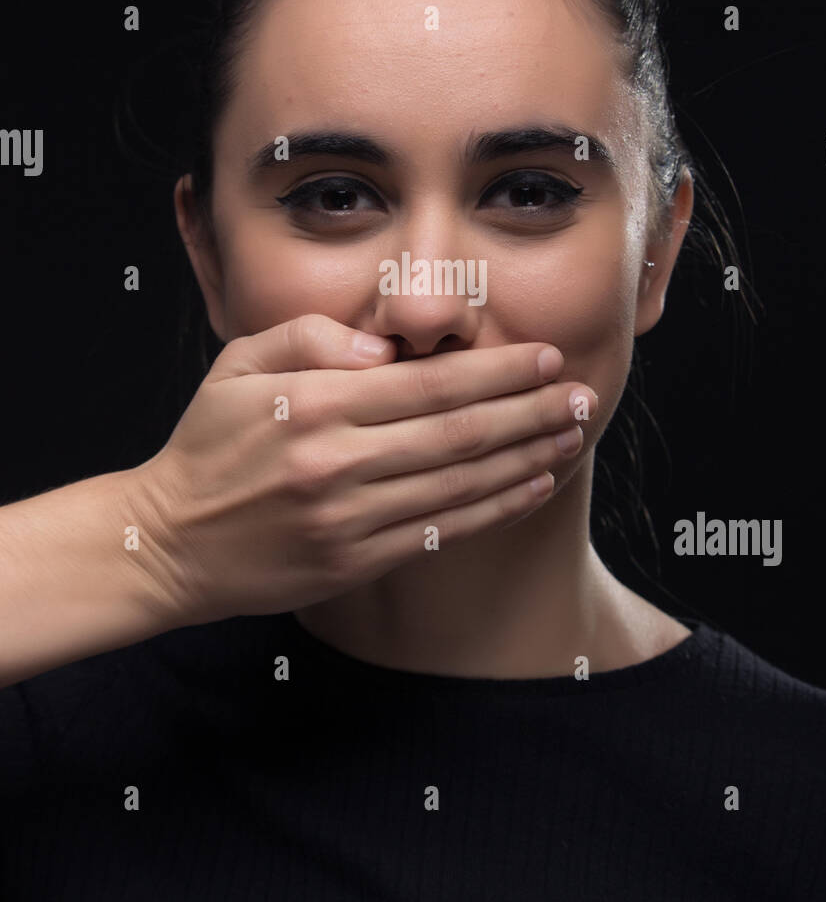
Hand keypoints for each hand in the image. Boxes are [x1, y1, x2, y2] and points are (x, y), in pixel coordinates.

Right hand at [128, 314, 596, 624]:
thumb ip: (309, 338)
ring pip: (462, 483)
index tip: (546, 357)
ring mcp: (349, 520)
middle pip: (461, 432)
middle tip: (582, 394)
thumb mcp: (238, 366)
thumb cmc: (208, 445)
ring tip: (573, 434)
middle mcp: (337, 463)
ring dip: (529, 457)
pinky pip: (443, 532)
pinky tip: (532, 485)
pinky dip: (496, 507)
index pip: (430, 382)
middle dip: (533, 410)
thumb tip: (384, 349)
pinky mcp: (354, 563)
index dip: (499, 370)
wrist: (167, 543)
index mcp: (314, 405)